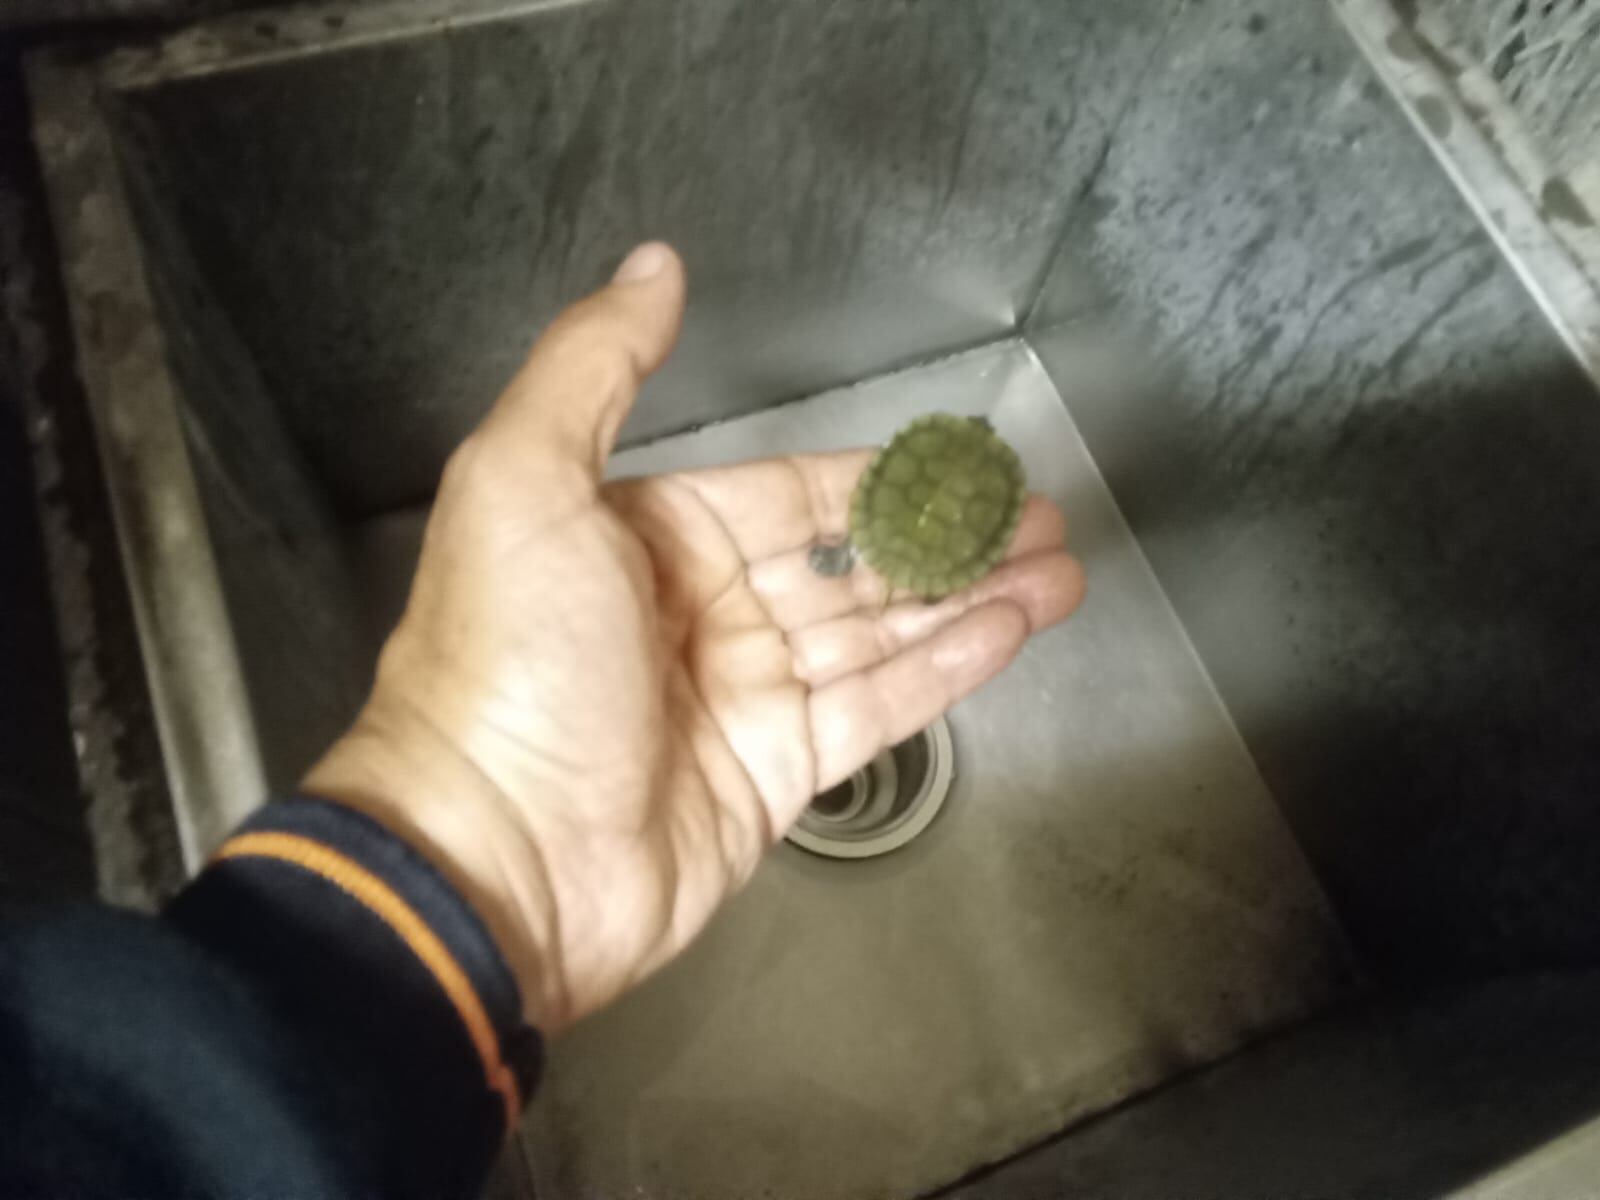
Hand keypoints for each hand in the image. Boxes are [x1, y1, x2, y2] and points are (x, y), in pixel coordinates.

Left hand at [305, 244, 1084, 1031]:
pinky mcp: (777, 773)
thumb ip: (594, 365)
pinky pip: (876, 707)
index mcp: (650, 538)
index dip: (882, 477)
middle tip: (1039, 516)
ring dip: (969, 598)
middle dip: (947, 538)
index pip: (794, 492)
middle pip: (853, 561)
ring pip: (880, 632)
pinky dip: (946, 669)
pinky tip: (1012, 630)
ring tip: (1057, 568)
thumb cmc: (504, 661)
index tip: (962, 460)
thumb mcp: (523, 481)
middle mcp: (703, 611)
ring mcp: (744, 697)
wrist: (491, 856)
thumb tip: (653, 265)